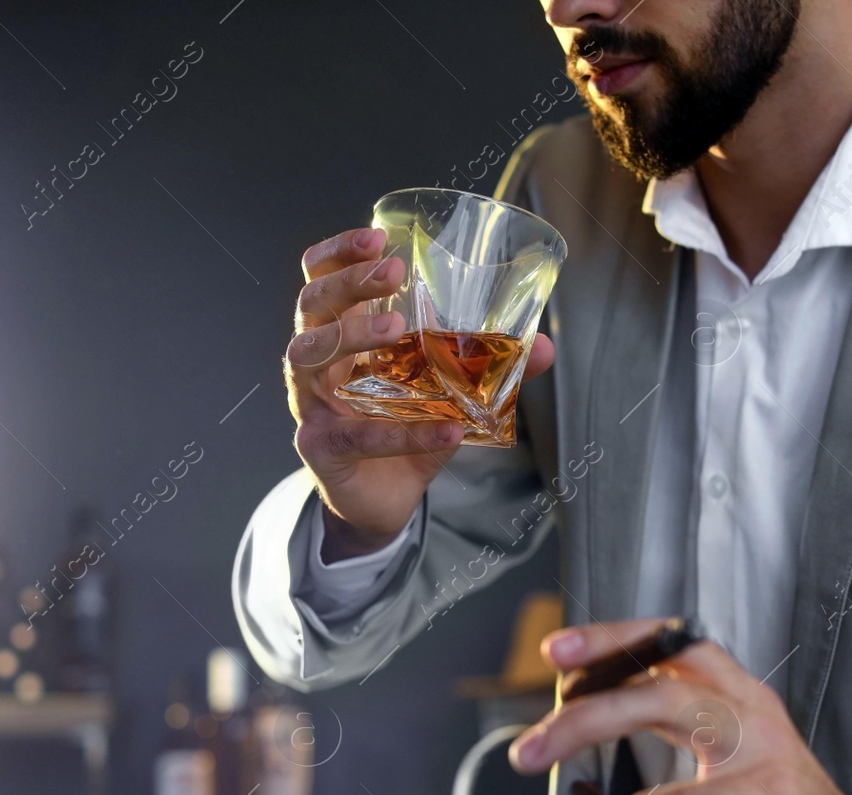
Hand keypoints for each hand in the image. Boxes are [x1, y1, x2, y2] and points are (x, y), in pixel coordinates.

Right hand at [287, 227, 555, 560]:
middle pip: (312, 306)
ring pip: (309, 356)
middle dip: (350, 283)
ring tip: (398, 330)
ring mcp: (311, 404)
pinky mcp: (321, 449)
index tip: (377, 236)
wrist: (383, 501)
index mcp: (341, 334)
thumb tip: (542, 346)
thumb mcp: (446, 391)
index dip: (339, 252)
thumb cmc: (403, 428)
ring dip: (352, 335)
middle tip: (392, 273)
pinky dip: (403, 434)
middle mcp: (316, 361)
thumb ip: (487, 367)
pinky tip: (445, 432)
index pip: (321, 278)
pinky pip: (356, 436)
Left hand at [509, 618, 851, 794]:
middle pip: (655, 702)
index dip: (616, 640)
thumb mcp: (748, 754)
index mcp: (746, 703)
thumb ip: (689, 723)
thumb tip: (585, 706)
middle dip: (576, 726)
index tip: (558, 649)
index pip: (677, 648)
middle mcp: (759, 735)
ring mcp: (770, 794)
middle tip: (523, 756)